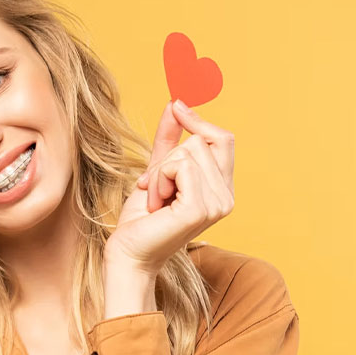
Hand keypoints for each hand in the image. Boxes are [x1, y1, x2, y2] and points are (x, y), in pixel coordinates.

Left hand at [105, 100, 234, 274]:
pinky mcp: (200, 209)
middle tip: (157, 189)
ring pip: (188, 152)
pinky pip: (180, 166)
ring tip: (157, 200)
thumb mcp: (157, 170)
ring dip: (160, 172)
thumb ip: (169, 139)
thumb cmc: (142, 217)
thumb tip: (175, 103)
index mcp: (222, 188)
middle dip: (167, 160)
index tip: (176, 106)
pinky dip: (160, 179)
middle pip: (200, 142)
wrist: (128, 251)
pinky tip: (157, 204)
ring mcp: (217, 204)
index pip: (223, 139)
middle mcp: (226, 197)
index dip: (198, 120)